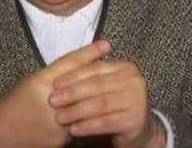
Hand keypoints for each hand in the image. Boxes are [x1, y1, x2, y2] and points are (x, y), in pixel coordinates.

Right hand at [0, 40, 110, 147]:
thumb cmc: (13, 102)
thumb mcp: (31, 82)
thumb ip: (54, 75)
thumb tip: (80, 65)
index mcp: (40, 81)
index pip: (69, 64)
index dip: (88, 52)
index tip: (105, 44)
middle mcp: (50, 99)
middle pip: (82, 84)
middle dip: (100, 75)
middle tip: (116, 65)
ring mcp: (56, 120)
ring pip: (84, 106)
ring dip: (96, 99)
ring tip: (110, 91)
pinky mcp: (60, 138)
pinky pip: (78, 124)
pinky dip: (84, 119)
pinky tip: (92, 115)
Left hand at [49, 54, 165, 147]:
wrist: (137, 127)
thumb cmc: (115, 103)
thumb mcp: (104, 84)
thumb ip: (89, 71)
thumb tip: (63, 63)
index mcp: (125, 67)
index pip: (95, 68)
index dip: (73, 76)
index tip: (54, 84)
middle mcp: (134, 81)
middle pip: (97, 85)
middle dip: (72, 93)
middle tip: (53, 100)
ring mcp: (137, 100)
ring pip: (100, 104)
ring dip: (77, 111)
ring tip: (60, 117)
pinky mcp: (135, 120)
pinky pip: (106, 123)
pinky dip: (88, 126)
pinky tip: (74, 129)